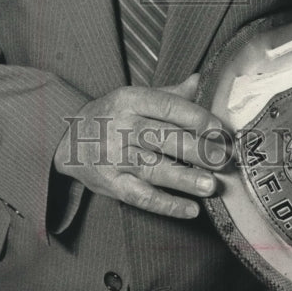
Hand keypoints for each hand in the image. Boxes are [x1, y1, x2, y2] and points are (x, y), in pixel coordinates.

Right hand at [53, 73, 230, 218]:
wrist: (67, 140)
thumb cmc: (112, 117)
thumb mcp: (134, 98)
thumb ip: (170, 94)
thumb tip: (203, 80)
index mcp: (130, 100)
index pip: (167, 106)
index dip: (196, 117)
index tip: (220, 129)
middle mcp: (121, 127)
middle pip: (163, 137)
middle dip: (197, 149)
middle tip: (223, 159)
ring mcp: (114, 157)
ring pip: (153, 168)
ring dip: (184, 178)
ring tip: (211, 185)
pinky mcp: (110, 184)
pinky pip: (140, 196)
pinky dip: (166, 204)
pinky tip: (191, 210)